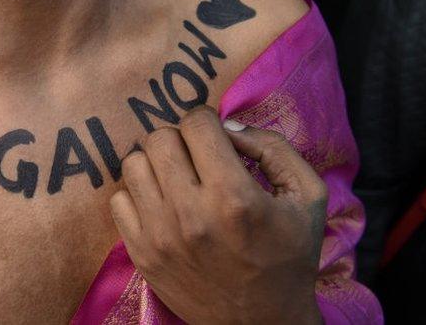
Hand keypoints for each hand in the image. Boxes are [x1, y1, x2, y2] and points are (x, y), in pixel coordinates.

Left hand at [111, 107, 326, 323]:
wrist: (261, 324)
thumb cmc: (289, 258)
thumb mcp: (307, 197)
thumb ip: (273, 148)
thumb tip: (228, 124)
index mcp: (234, 197)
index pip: (195, 123)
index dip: (207, 121)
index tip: (215, 138)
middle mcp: (190, 213)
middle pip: (159, 137)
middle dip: (180, 139)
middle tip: (196, 158)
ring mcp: (159, 235)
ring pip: (133, 163)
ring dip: (156, 164)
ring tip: (178, 179)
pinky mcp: (140, 253)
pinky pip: (119, 199)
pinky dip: (139, 195)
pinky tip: (163, 205)